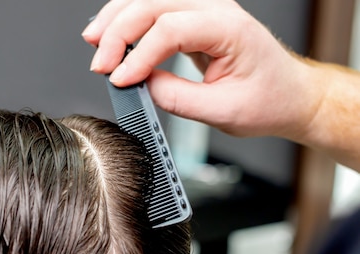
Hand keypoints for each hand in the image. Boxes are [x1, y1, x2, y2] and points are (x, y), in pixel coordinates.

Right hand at [81, 0, 323, 141]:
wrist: (289, 95)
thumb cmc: (268, 100)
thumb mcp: (223, 111)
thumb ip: (178, 98)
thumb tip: (141, 88)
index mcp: (229, 27)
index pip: (171, 28)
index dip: (139, 55)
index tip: (120, 80)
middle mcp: (215, 9)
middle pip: (152, 4)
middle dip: (118, 32)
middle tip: (100, 65)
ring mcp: (202, 11)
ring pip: (147, 0)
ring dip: (116, 20)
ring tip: (95, 44)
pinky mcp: (192, 21)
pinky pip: (153, 12)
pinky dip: (127, 23)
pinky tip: (111, 36)